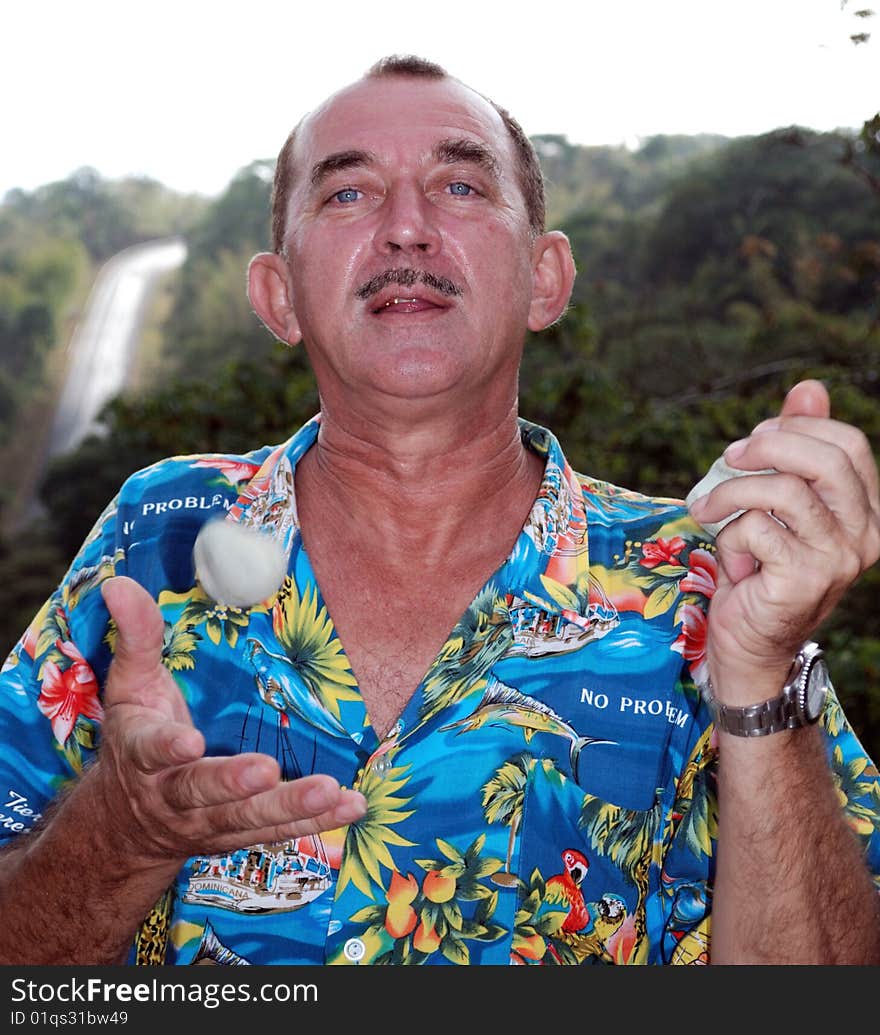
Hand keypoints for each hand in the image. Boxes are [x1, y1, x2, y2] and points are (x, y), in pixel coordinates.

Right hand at [95, 576, 365, 867]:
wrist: (128, 822)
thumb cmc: (139, 734)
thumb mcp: (130, 685)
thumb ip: (136, 636)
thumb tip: (118, 583)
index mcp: (143, 753)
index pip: (151, 749)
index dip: (168, 748)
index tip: (190, 741)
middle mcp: (173, 794)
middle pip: (204, 791)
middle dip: (235, 784)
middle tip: (267, 771)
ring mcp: (209, 820)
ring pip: (248, 817)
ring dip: (289, 807)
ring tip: (329, 792)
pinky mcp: (240, 833)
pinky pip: (278, 830)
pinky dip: (316, 822)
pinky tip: (351, 806)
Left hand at [689, 379, 879, 699]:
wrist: (749, 643)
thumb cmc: (760, 569)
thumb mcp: (775, 504)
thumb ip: (794, 450)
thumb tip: (809, 388)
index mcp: (865, 511)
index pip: (848, 445)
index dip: (795, 430)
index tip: (753, 440)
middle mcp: (864, 535)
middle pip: (826, 460)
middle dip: (768, 446)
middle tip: (729, 457)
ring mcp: (838, 559)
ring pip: (785, 491)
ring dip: (733, 492)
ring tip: (706, 508)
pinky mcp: (804, 579)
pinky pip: (757, 528)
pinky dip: (730, 535)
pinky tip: (731, 558)